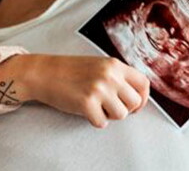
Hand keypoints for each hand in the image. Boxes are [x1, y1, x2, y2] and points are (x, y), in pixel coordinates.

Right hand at [0, 54, 149, 127]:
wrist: (44, 73)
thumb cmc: (70, 71)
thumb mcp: (99, 65)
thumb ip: (117, 76)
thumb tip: (136, 96)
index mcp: (115, 65)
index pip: (144, 84)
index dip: (142, 98)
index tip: (134, 104)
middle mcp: (110, 76)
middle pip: (135, 102)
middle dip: (125, 109)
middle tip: (110, 107)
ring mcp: (99, 89)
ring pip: (121, 115)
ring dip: (109, 115)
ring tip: (96, 106)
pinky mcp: (86, 103)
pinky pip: (102, 122)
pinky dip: (94, 120)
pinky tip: (85, 110)